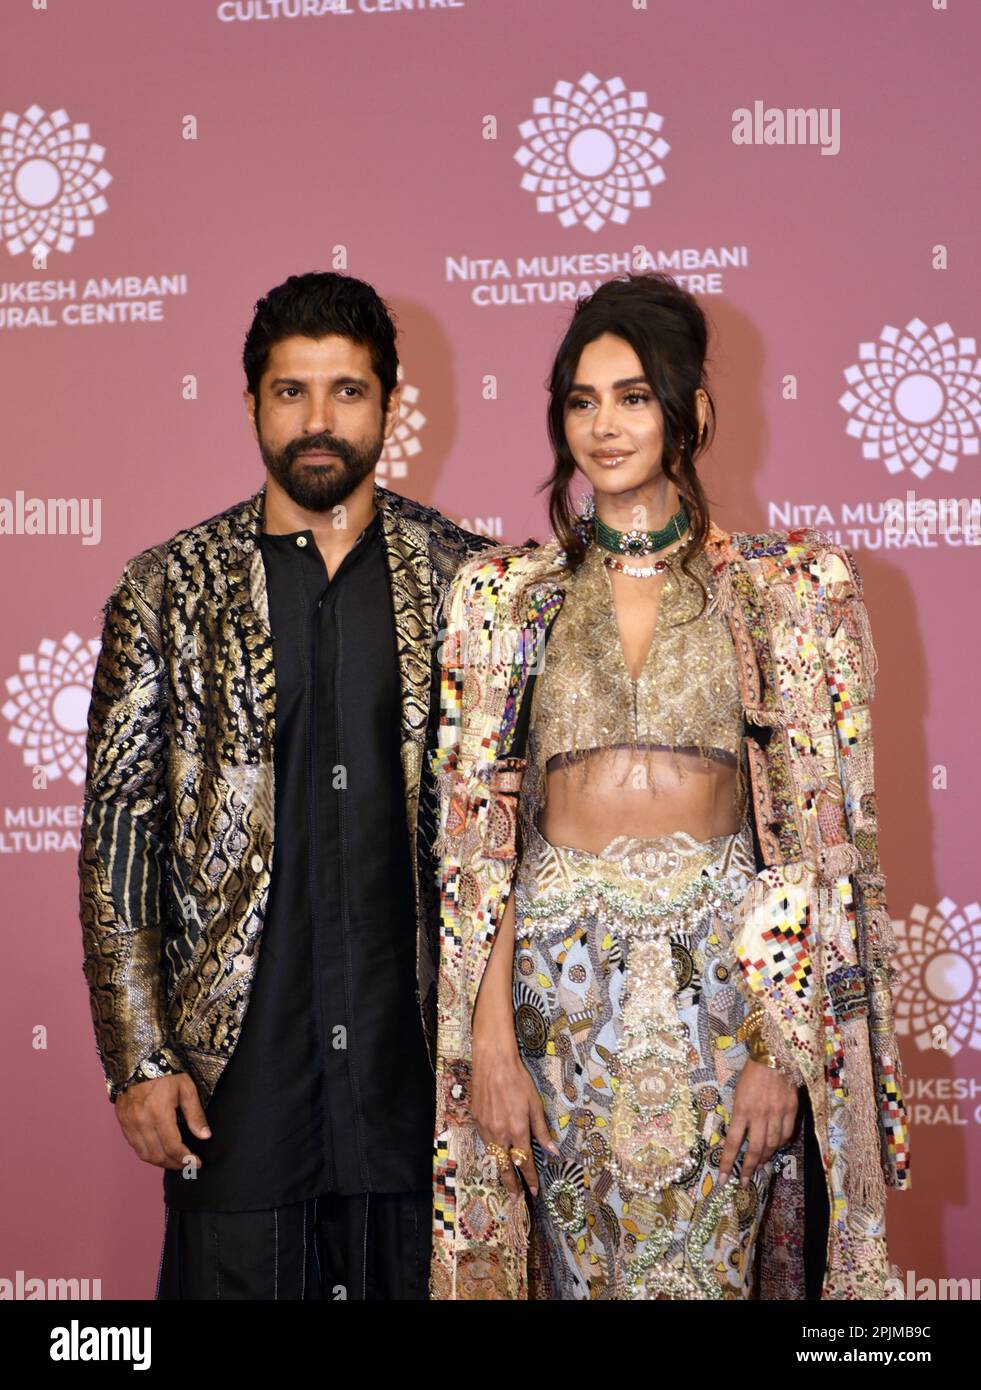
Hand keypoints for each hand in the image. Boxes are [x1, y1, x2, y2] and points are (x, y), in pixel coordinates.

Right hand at [115, 1072, 210, 1171]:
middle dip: (174, 1164)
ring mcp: (129, 1123)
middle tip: (187, 1164)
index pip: (173, 1148)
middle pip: (158, 1155)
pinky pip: (134, 1145)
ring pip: (144, 1154)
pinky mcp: (122, 1121)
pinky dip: (147, 1152)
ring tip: (174, 1160)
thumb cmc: (166, 1070)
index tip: (197, 1163)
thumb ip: (195, 1114)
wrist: (138, 1058)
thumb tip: (205, 1136)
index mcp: (159, 1114)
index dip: (186, 1159)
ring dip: (160, 1162)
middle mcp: (141, 1122)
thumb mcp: (186, 1088)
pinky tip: (158, 1149)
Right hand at [471, 1035, 559, 1200]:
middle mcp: (500, 1134)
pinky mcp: (476, 1120)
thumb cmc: (518, 1080)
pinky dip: (492, 1150)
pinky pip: (485, 1141)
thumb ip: (542, 1131)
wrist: (493, 1062)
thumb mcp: (535, 1104)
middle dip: (512, 1185)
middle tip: (516, 1198)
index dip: (530, 1179)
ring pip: (493, 1155)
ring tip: (508, 1178)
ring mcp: (485, 1128)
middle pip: (505, 1167)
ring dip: (501, 1168)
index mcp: (517, 1130)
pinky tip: (497, 1150)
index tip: (534, 1192)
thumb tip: (553, 1152)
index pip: (525, 1162)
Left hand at [718, 1058, 799, 1187]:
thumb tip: (739, 1137)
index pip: (732, 1143)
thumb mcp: (737, 1092)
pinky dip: (780, 1145)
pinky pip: (786, 1135)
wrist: (773, 1055)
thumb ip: (739, 1115)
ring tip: (759, 1164)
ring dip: (764, 1158)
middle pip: (754, 1150)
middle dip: (748, 1168)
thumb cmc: (751, 1073)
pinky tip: (776, 1148)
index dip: (727, 1163)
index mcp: (741, 1109)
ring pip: (771, 1145)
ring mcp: (777, 1114)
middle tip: (744, 1181)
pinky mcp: (791, 1111)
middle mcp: (759, 1115)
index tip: (723, 1179)